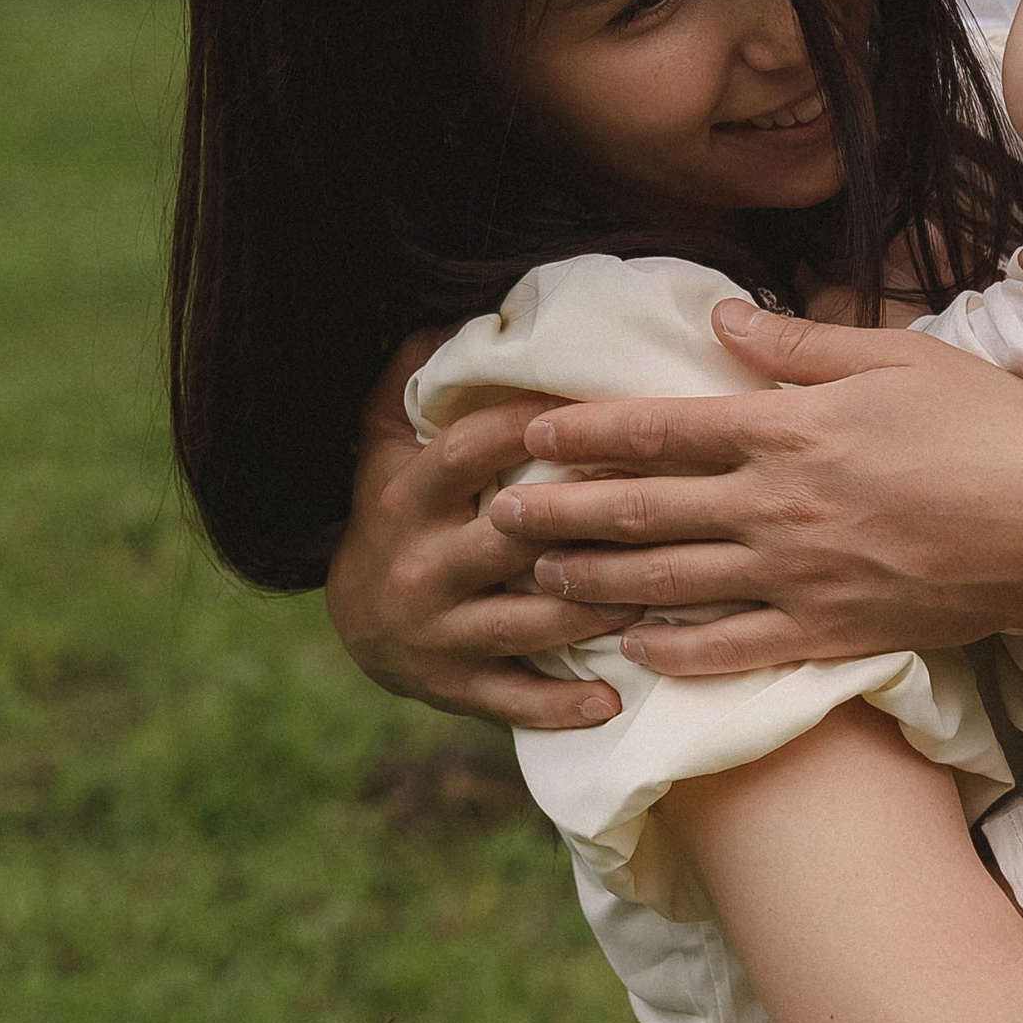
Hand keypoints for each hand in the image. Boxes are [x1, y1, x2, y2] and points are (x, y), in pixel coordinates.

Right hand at [324, 334, 637, 726]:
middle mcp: (420, 565)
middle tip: (666, 504)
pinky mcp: (453, 688)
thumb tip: (454, 317)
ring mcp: (436, 632)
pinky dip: (561, 705)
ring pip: (527, 621)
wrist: (356, 624)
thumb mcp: (388, 446)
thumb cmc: (398, 515)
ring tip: (662, 591)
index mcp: (409, 498)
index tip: (602, 406)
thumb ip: (414, 380)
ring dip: (595, 609)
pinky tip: (615, 700)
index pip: (470, 452)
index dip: (531, 426)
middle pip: (512, 540)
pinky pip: (513, 700)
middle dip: (587, 524)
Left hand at [489, 304, 1022, 674]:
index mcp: (789, 430)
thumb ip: (803, 344)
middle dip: (559, 513)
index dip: (586, 433)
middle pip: (644, 512)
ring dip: (596, 582)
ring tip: (541, 581)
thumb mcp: (900, 356)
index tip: (528, 435)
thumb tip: (721, 318)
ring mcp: (800, 576)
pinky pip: (733, 650)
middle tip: (496, 517)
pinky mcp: (831, 633)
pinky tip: (636, 651)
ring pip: (671, 584)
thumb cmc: (990, 430)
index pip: (660, 430)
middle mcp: (776, 506)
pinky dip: (675, 653)